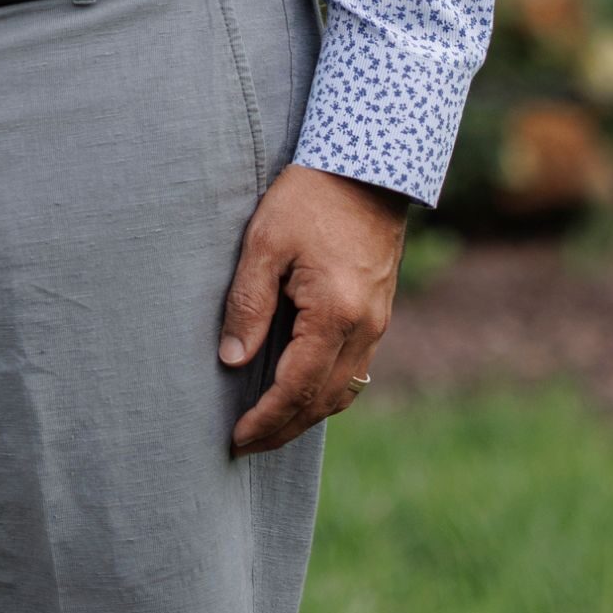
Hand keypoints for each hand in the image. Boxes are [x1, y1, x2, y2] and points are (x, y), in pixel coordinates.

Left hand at [219, 163, 411, 453]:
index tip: (236, 440)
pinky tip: (302, 389)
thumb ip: (247, 304)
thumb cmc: (310, 196)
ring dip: (307, 415)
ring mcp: (377, 323)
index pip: (297, 389)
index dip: (265, 420)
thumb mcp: (265, 242)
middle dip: (284, 429)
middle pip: (323, 401)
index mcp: (334, 315)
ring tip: (270, 426)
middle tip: (247, 445)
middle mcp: (364, 328)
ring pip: (343, 390)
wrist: (369, 166)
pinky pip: (354, 368)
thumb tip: (232, 360)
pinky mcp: (379, 312)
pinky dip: (326, 390)